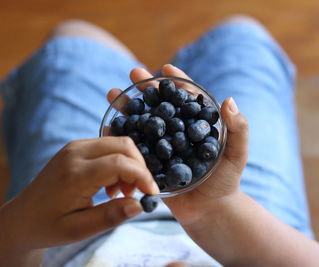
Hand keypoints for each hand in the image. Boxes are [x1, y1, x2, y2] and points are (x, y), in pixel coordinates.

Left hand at [0, 137, 158, 253]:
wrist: (23, 217)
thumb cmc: (49, 226)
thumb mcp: (79, 230)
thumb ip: (110, 217)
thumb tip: (140, 205)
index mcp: (74, 175)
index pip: (120, 164)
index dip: (142, 176)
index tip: (151, 194)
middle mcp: (75, 153)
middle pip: (123, 145)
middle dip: (139, 167)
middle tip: (137, 192)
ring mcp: (75, 146)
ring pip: (118, 142)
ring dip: (130, 164)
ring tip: (122, 191)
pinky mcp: (76, 147)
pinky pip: (109, 145)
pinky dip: (120, 161)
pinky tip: (112, 183)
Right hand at [107, 64, 248, 225]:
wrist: (209, 212)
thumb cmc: (226, 183)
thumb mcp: (237, 155)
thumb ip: (238, 129)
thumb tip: (229, 100)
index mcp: (196, 126)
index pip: (186, 98)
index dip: (177, 82)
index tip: (167, 68)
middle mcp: (176, 133)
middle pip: (160, 105)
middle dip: (146, 88)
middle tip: (134, 74)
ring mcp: (161, 147)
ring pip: (143, 122)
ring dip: (128, 107)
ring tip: (113, 94)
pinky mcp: (149, 164)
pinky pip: (133, 147)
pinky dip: (121, 135)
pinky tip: (109, 124)